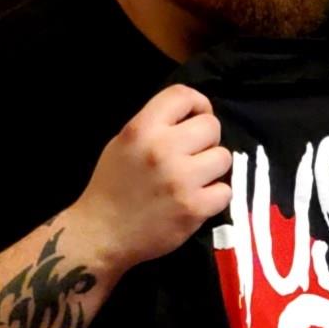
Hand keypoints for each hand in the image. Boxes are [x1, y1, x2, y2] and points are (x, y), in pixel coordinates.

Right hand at [72, 85, 231, 273]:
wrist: (102, 232)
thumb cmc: (113, 186)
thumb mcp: (124, 143)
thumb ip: (155, 127)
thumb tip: (192, 118)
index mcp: (142, 128)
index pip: (183, 95)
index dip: (199, 104)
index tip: (197, 118)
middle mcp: (163, 149)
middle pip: (212, 127)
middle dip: (207, 140)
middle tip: (194, 155)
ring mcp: (181, 179)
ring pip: (224, 158)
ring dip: (214, 168)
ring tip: (196, 178)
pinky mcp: (195, 207)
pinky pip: (226, 191)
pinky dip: (215, 196)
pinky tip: (197, 199)